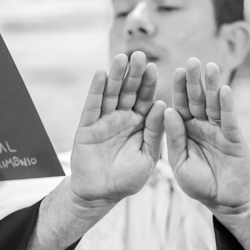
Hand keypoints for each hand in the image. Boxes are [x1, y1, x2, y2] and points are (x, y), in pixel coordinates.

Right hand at [69, 51, 164, 206]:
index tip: (155, 67)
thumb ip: (155, 133)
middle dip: (134, 74)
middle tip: (139, 55)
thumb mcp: (147, 157)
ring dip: (115, 76)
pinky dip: (95, 90)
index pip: (146, 99)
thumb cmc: (127, 179)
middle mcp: (122, 118)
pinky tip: (100, 74)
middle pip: (129, 91)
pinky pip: (92, 106)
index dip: (149, 84)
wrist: (100, 195)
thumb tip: (161, 104)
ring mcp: (104, 121)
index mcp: (140, 124)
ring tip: (121, 58)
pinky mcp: (87, 127)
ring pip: (110, 94)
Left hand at [164, 58, 249, 215]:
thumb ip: (174, 138)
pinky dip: (227, 105)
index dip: (179, 89)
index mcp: (185, 129)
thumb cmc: (198, 183)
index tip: (175, 70)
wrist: (222, 200)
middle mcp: (202, 125)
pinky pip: (229, 120)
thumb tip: (168, 110)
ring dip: (213, 86)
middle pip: (198, 99)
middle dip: (195, 80)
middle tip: (192, 60)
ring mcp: (219, 130)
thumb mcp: (179, 162)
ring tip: (211, 67)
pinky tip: (225, 90)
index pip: (180, 105)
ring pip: (215, 104)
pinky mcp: (234, 139)